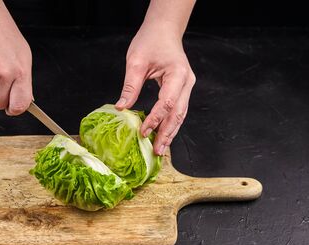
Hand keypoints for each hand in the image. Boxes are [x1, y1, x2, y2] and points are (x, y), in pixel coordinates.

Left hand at [115, 22, 195, 155]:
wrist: (164, 29)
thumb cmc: (150, 41)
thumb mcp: (135, 61)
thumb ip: (130, 87)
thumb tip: (121, 108)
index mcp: (177, 74)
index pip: (166, 103)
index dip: (155, 119)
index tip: (143, 132)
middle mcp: (186, 82)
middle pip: (178, 114)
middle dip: (167, 134)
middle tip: (157, 151)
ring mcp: (187, 86)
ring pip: (180, 115)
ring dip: (171, 132)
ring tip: (161, 148)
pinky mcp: (182, 89)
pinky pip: (178, 110)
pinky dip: (171, 123)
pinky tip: (163, 135)